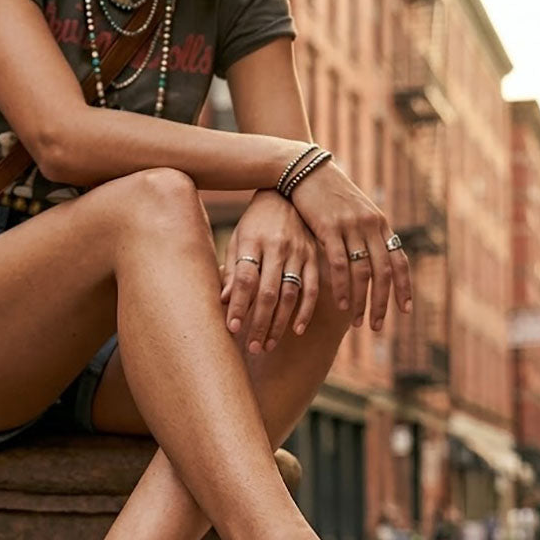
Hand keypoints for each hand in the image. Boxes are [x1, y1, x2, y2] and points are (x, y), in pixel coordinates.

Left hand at [220, 190, 319, 353]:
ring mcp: (299, 252)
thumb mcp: (238, 238)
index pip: (245, 278)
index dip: (239, 305)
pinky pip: (313, 288)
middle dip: (259, 323)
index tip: (231, 328)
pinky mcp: (315, 257)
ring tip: (267, 345)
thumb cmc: (255, 222)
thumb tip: (224, 300)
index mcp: (252, 241)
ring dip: (279, 323)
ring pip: (290, 294)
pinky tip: (297, 330)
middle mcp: (277, 247)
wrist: (287, 192)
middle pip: (267, 292)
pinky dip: (306, 311)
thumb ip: (233, 269)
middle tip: (251, 348)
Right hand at [289, 160, 410, 330]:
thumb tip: (370, 260)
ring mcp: (350, 226)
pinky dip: (342, 287)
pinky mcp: (329, 228)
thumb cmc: (327, 195)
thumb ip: (364, 234)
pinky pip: (340, 264)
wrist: (305, 170)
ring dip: (362, 301)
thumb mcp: (353, 211)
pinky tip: (341, 304)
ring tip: (358, 321)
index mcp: (379, 223)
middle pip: (384, 272)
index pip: (399, 260)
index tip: (405, 310)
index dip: (404, 287)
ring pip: (363, 271)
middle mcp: (370, 225)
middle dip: (382, 302)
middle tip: (377, 326)